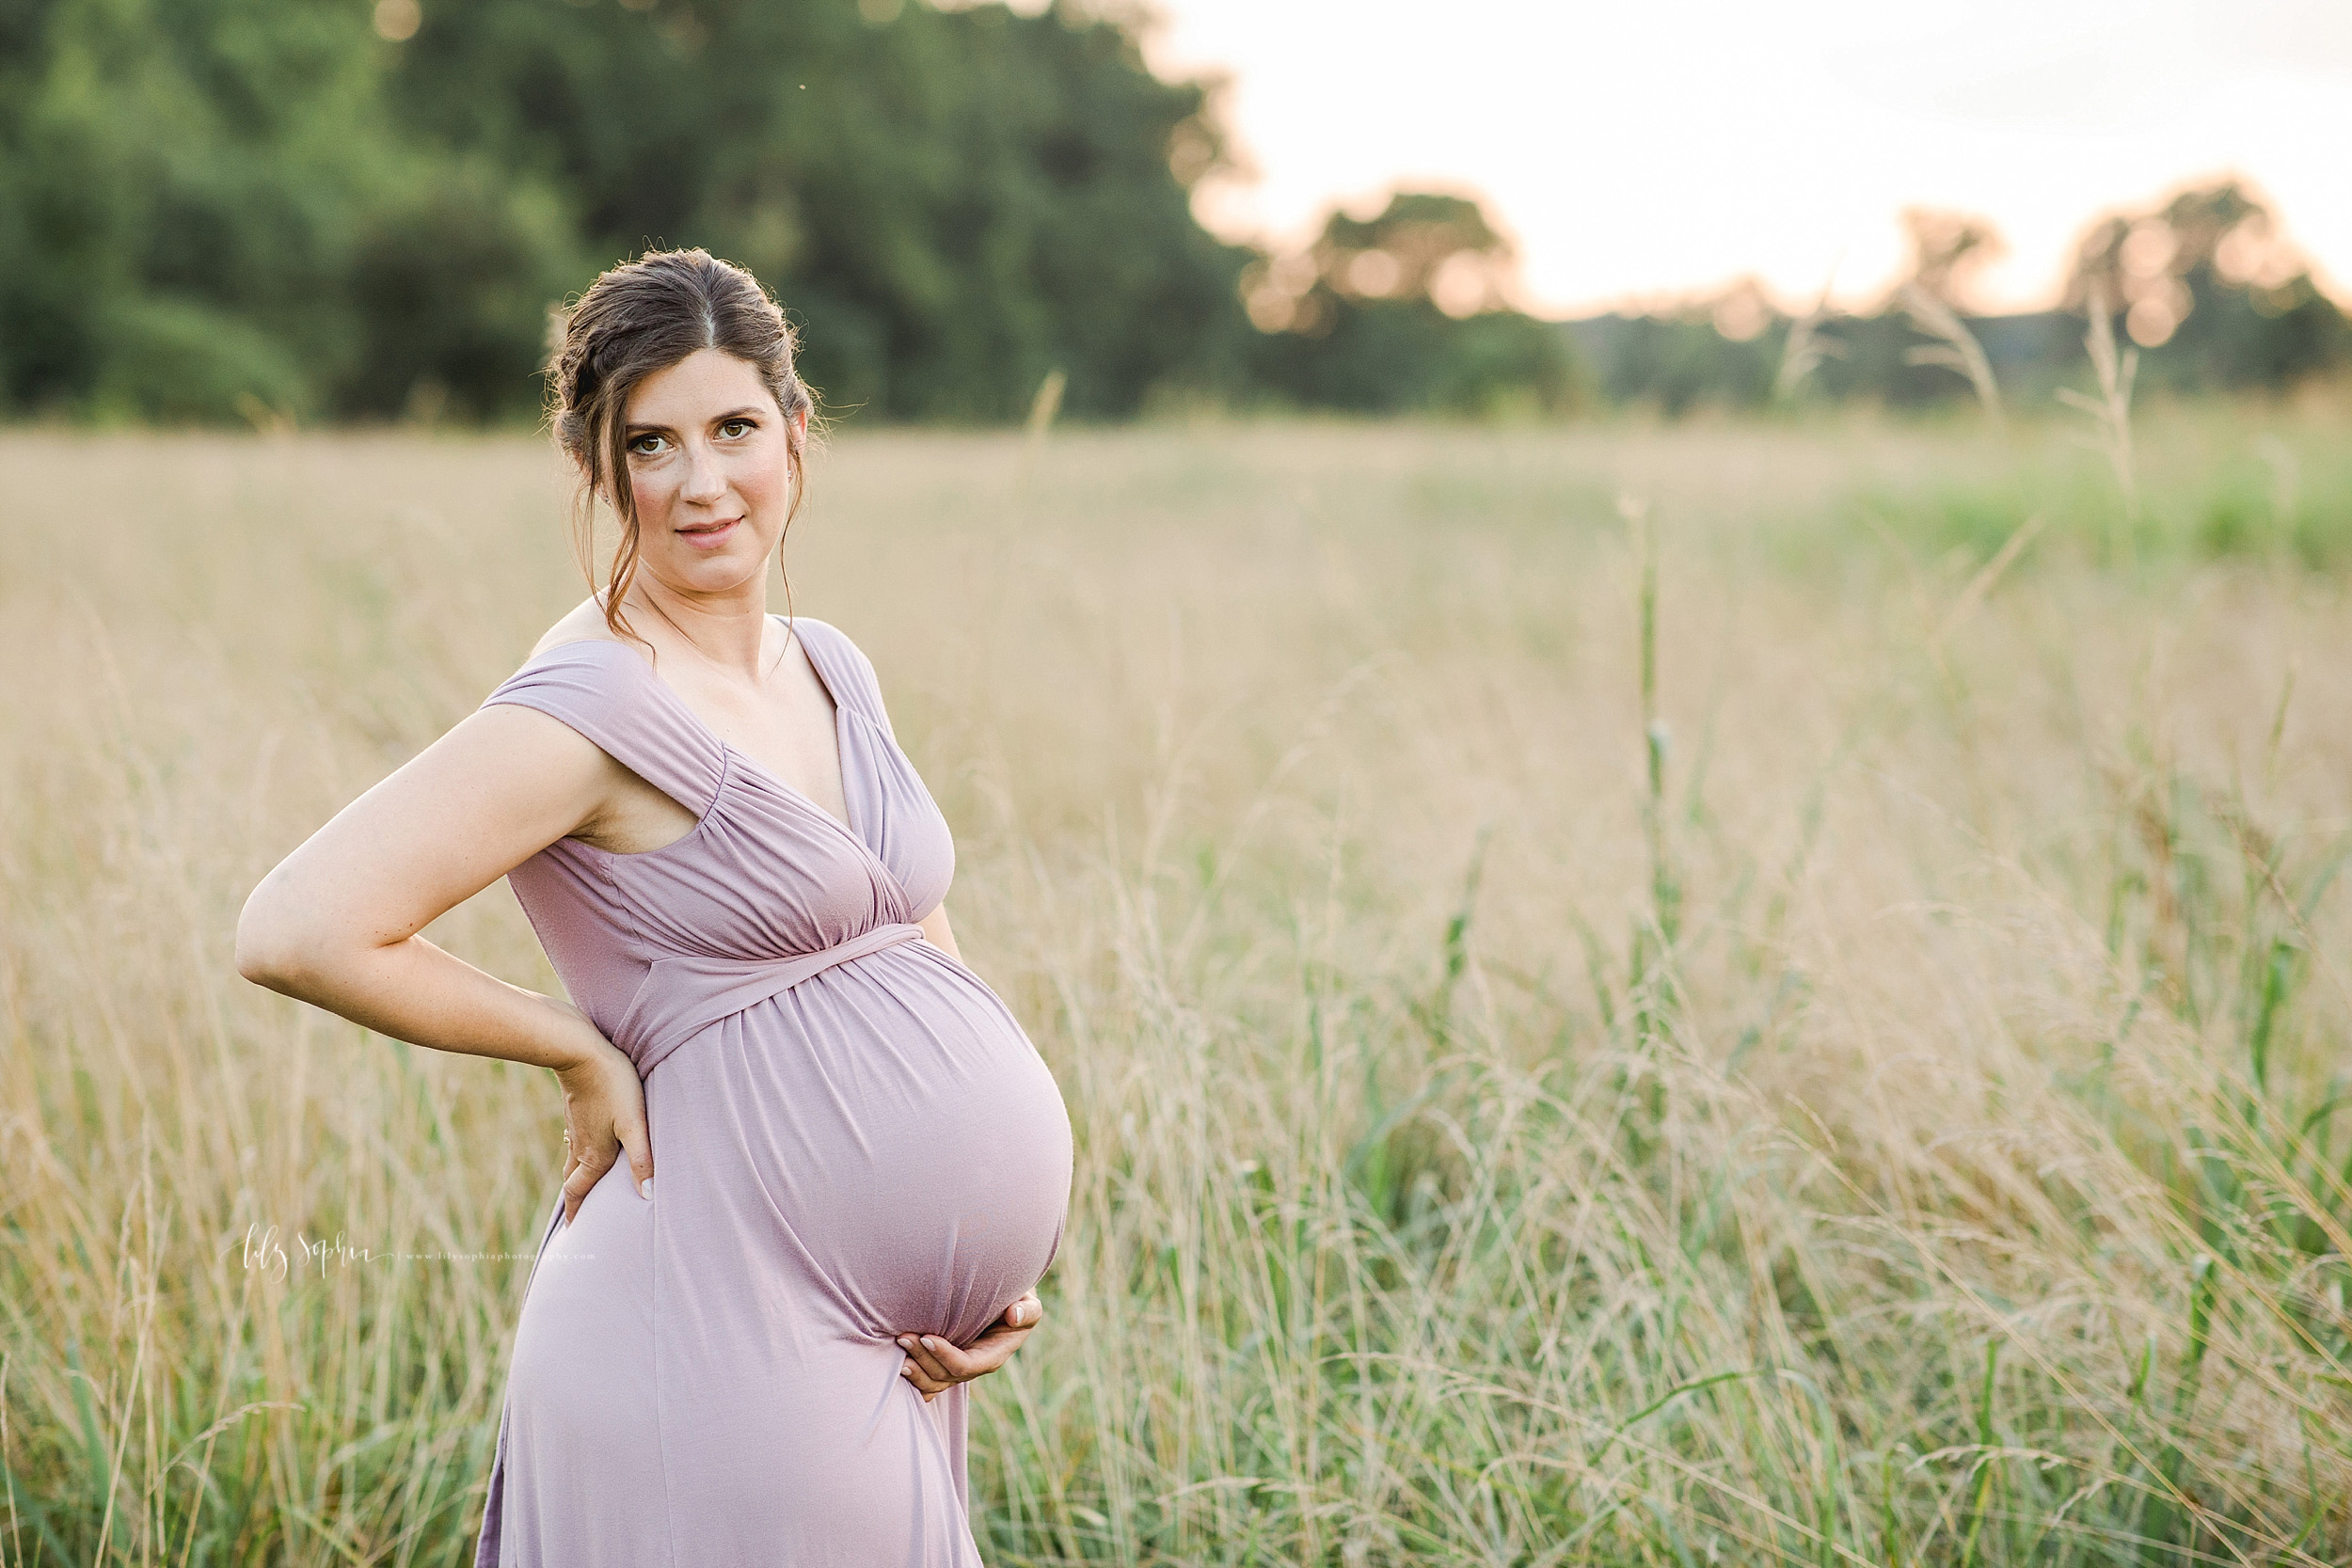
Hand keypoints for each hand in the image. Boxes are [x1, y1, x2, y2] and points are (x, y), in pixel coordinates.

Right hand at [553, 1026, 651, 1226]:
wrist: (579, 1051)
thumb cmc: (612, 1086)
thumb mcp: (634, 1124)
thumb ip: (642, 1159)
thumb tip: (648, 1195)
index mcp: (594, 1155)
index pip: (580, 1193)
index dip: (577, 1215)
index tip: (572, 1234)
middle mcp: (580, 1146)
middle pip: (573, 1181)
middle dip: (574, 1202)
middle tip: (575, 1219)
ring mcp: (575, 1128)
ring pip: (572, 1161)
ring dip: (575, 1179)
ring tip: (580, 1188)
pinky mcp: (576, 1112)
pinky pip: (574, 1142)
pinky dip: (578, 1155)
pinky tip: (587, 1147)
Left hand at [895, 1291, 1043, 1402]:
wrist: (1004, 1303)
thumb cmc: (1016, 1299)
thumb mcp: (1029, 1303)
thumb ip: (1027, 1310)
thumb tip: (1014, 1315)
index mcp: (993, 1355)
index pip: (966, 1365)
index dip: (945, 1355)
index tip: (928, 1336)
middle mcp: (974, 1366)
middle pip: (944, 1376)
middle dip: (922, 1359)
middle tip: (903, 1337)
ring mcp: (957, 1368)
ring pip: (933, 1382)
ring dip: (914, 1369)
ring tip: (897, 1347)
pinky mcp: (944, 1365)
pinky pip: (927, 1382)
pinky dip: (912, 1378)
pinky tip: (896, 1364)